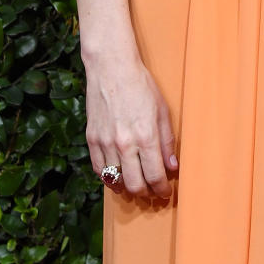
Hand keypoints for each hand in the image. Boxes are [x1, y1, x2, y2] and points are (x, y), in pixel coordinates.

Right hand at [84, 53, 177, 199]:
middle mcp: (124, 143)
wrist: (112, 68)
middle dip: (146, 194)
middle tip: (152, 193)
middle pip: (135, 184)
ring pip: (115, 181)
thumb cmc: (140, 85)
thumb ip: (167, 142)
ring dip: (127, 189)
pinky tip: (118, 177)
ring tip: (136, 187)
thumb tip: (172, 166)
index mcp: (146, 136)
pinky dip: (109, 178)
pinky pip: (99, 170)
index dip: (162, 190)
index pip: (155, 176)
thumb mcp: (163, 111)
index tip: (165, 192)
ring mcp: (105, 142)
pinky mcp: (92, 139)